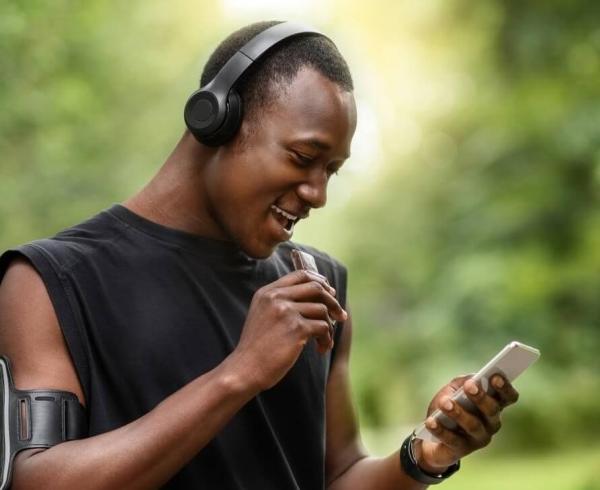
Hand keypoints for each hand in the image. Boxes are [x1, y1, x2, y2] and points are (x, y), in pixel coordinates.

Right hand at [228, 270, 347, 391]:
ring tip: (324, 341)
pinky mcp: (296, 328)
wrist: (245, 369)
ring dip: (329, 327)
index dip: (320, 281)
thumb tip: (318, 293)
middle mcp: (276, 297)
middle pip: (316, 288)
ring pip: (322, 310)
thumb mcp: (262, 315)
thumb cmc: (257, 347)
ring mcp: (286, 312)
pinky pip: (323, 328)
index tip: (330, 292)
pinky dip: (326, 340)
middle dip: (333, 301)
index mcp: (267, 292)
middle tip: (340, 316)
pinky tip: (320, 349)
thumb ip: (281, 301)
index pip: (300, 275)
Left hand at [413, 374, 518, 472]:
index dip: (505, 388)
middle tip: (469, 386)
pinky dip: (441, 430)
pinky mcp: (462, 450)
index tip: (495, 377)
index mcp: (493, 405)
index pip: (508, 397)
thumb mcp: (453, 390)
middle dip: (481, 397)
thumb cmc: (448, 406)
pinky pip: (452, 439)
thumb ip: (461, 382)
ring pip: (473, 425)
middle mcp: (491, 423)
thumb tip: (471, 379)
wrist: (431, 435)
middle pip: (492, 410)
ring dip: (459, 413)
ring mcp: (479, 438)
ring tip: (445, 403)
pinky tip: (431, 421)